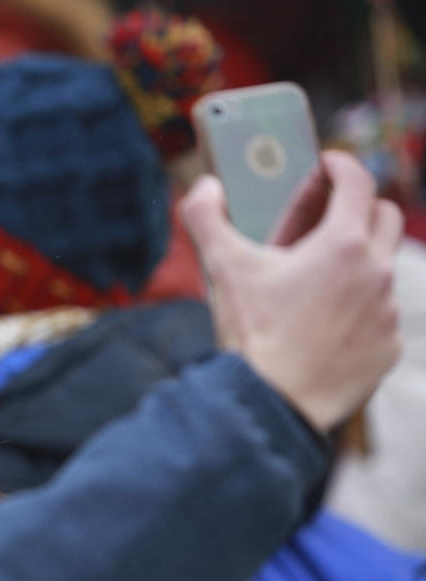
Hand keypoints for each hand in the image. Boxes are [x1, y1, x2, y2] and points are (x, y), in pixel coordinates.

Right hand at [181, 150, 401, 432]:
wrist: (275, 403)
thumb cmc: (254, 334)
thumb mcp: (222, 269)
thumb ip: (206, 217)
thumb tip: (204, 186)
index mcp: (343, 244)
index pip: (358, 181)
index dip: (340, 165)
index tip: (326, 165)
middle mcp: (376, 271)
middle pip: (385, 217)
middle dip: (359, 208)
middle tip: (325, 219)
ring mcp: (387, 311)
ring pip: (384, 269)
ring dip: (358, 263)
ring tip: (317, 280)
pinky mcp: (388, 347)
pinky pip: (381, 316)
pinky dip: (359, 311)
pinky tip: (325, 325)